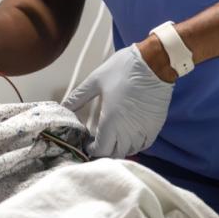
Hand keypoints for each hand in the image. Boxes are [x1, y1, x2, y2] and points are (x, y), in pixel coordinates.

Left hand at [62, 43, 173, 157]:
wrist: (154, 64)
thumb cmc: (123, 70)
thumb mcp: (95, 81)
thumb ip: (78, 97)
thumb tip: (63, 107)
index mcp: (111, 122)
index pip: (100, 150)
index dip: (91, 149)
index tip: (87, 141)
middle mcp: (128, 132)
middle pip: (114, 154)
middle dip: (104, 150)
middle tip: (98, 140)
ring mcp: (143, 131)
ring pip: (129, 151)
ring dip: (119, 148)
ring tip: (112, 137)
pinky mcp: (155, 127)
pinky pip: (143, 145)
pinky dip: (134, 144)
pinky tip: (128, 134)